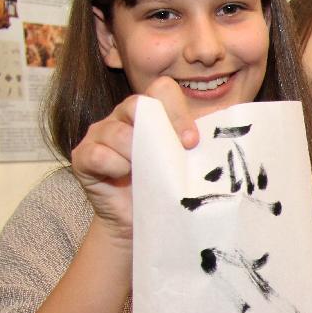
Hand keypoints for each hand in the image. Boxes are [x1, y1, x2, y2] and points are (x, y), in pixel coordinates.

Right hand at [71, 77, 198, 243]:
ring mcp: (100, 134)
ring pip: (118, 132)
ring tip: (149, 173)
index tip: (192, 141)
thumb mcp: (184, 164)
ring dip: (139, 155)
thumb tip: (228, 140)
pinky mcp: (83, 156)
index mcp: (150, 113)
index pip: (162, 90)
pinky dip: (115, 166)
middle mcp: (122, 117)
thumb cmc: (165, 189)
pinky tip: (124, 177)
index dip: (178, 111)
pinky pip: (99, 154)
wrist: (138, 221)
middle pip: (137, 104)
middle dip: (163, 129)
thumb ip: (195, 146)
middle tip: (180, 153)